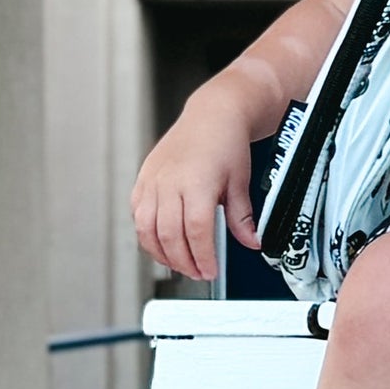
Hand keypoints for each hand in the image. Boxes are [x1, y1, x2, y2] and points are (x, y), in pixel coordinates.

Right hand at [131, 83, 258, 283]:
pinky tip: (161, 244)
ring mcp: (153, 180)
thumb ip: (242, 217)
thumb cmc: (226, 143)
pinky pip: (137, 214)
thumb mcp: (240, 182)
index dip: (203, 256)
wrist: (211, 115)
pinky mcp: (143, 179)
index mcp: (196, 182)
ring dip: (162, 253)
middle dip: (184, 261)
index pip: (196, 231)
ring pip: (147, 228)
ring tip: (180, 264)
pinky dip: (147, 234)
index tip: (211, 270)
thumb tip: (252, 242)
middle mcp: (170, 182)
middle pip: (169, 235)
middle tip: (198, 273)